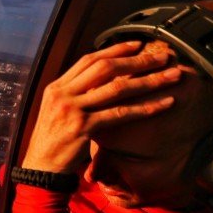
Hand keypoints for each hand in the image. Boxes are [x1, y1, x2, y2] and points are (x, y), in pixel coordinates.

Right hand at [22, 41, 181, 172]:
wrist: (40, 167)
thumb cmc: (51, 141)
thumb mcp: (56, 110)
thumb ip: (74, 94)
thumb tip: (98, 81)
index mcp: (56, 87)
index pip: (88, 60)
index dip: (115, 50)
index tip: (137, 45)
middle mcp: (63, 94)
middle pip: (105, 68)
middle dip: (137, 60)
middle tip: (162, 57)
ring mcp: (73, 110)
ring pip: (117, 88)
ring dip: (149, 81)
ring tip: (172, 76)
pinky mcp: (83, 127)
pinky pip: (120, 114)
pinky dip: (145, 108)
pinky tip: (164, 104)